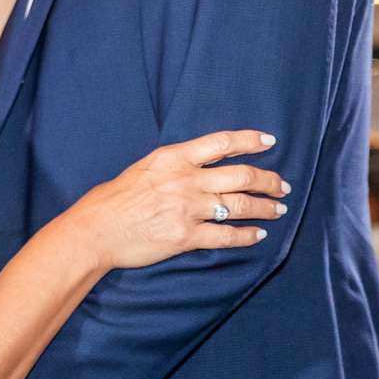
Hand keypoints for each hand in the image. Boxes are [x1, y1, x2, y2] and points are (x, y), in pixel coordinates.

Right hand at [76, 129, 285, 271]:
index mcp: (174, 158)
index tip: (270, 142)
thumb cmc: (113, 199)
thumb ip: (174, 165)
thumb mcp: (143, 168)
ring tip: (279, 210)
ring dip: (265, 208)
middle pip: (242, 176)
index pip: (222, 143)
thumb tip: (200, 166)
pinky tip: (258, 235)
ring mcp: (188, 209)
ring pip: (240, 206)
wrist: (95, 230)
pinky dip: (247, 236)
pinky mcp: (186, 237)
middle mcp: (186, 180)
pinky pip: (227, 235)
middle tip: (282, 186)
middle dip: (269, 181)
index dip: (250, 141)